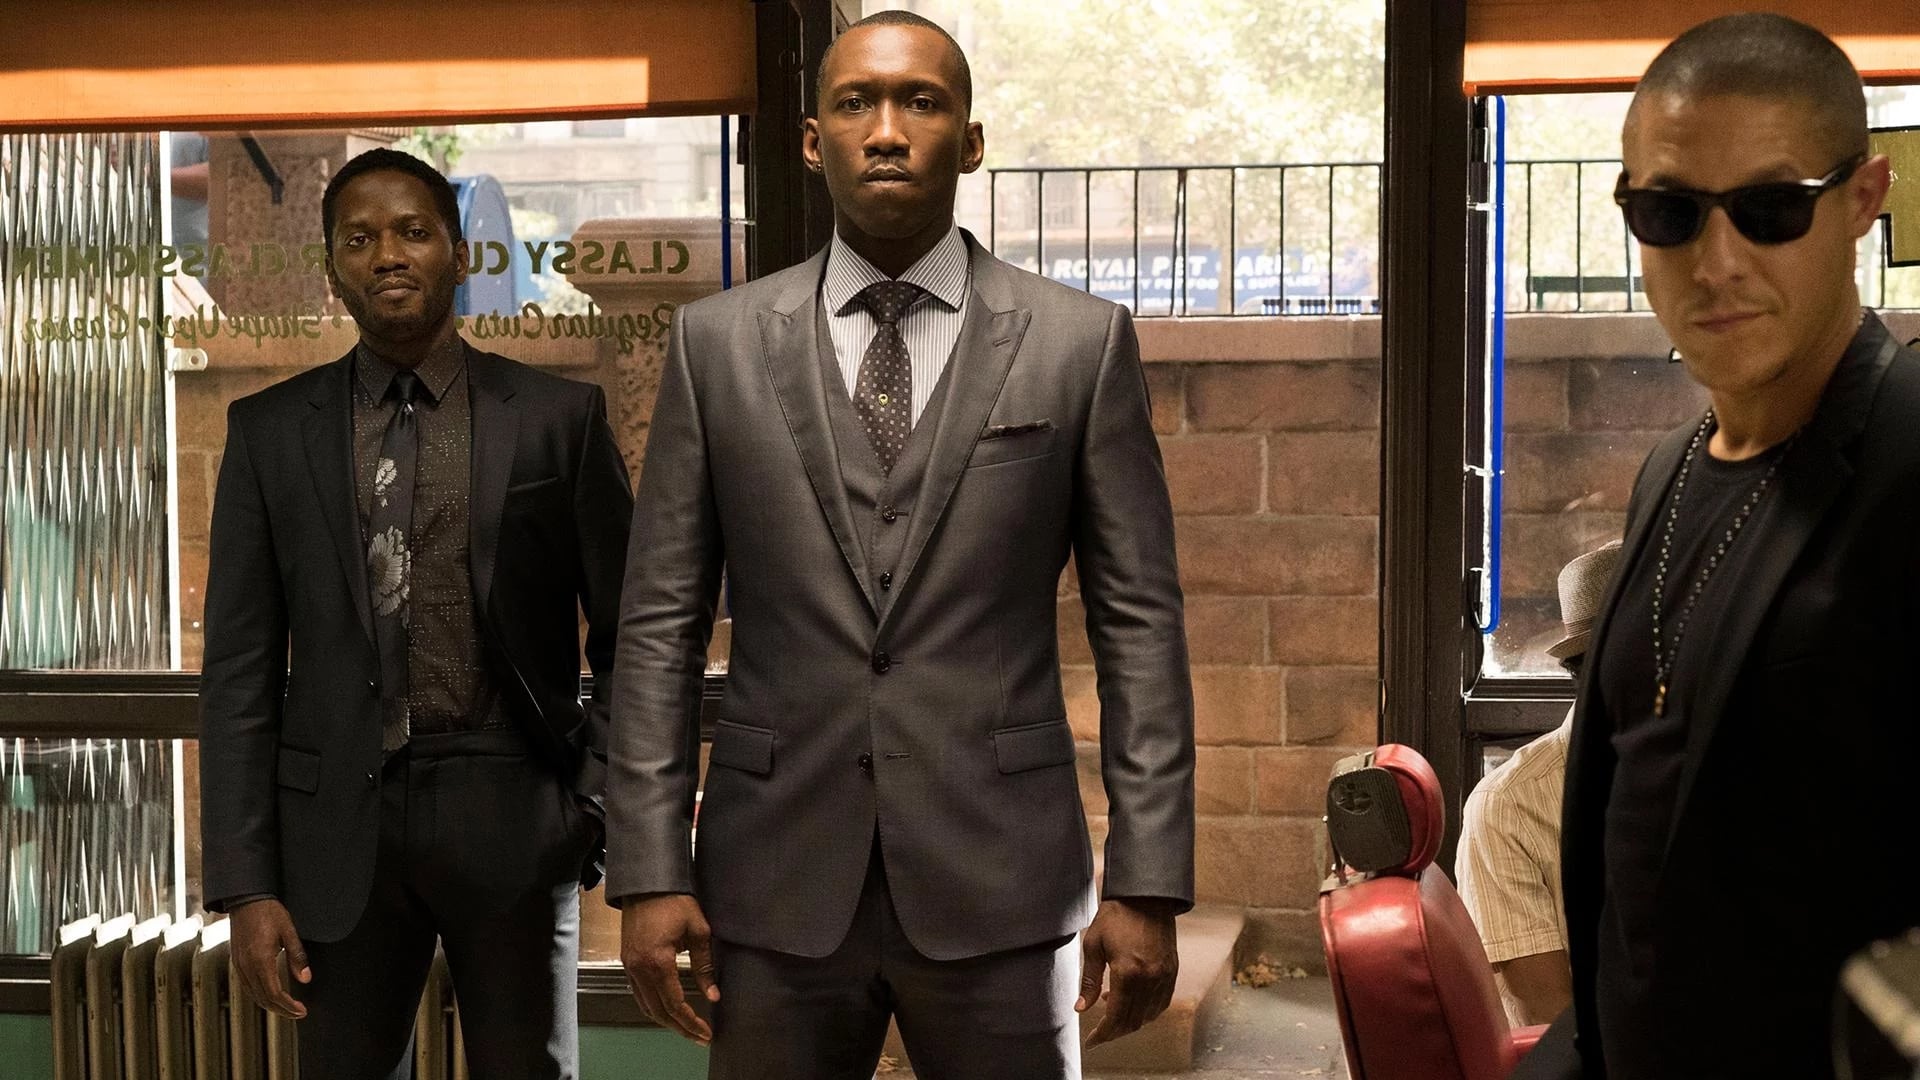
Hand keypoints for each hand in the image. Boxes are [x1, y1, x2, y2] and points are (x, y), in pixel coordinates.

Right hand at [230, 899, 310, 1019]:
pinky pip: (247, 986)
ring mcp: (239, 965)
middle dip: (281, 1010)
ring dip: (270, 1005)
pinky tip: (271, 995)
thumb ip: (297, 956)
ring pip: (253, 995)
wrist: (246, 900)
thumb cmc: (269, 913)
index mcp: (260, 960)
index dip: (288, 1006)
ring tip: (288, 1008)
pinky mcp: (237, 962)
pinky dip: (260, 996)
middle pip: (263, 999)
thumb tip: (306, 979)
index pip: (274, 993)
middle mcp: (246, 967)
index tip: (302, 1011)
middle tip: (298, 1013)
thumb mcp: (289, 931)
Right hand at [620, 893, 718, 1043]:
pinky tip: (668, 1010)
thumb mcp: (698, 930)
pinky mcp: (627, 961)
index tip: (706, 1033)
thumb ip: (704, 965)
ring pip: (646, 1005)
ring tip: (687, 1028)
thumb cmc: (675, 901)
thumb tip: (713, 995)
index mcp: (658, 961)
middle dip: (680, 1028)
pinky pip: (639, 994)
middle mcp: (639, 968)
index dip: (691, 1022)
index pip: (675, 1004)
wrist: (647, 883)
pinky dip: (653, 1006)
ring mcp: (630, 966)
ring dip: (666, 1020)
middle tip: (699, 1037)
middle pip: (659, 1011)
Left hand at [1077, 897, 1178, 1048]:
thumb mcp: (1093, 945)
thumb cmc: (1116, 916)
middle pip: (1133, 1021)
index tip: (1092, 1041)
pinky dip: (1146, 1011)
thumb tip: (1081, 1008)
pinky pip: (1161, 1002)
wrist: (1145, 895)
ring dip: (1130, 1021)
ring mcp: (1164, 976)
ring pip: (1148, 1015)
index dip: (1103, 1034)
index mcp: (1127, 973)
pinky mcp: (1172, 971)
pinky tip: (1132, 1002)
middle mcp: (1150, 979)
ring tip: (1112, 1010)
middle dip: (1115, 1031)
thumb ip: (1089, 981)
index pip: (1116, 1017)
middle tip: (1100, 1032)